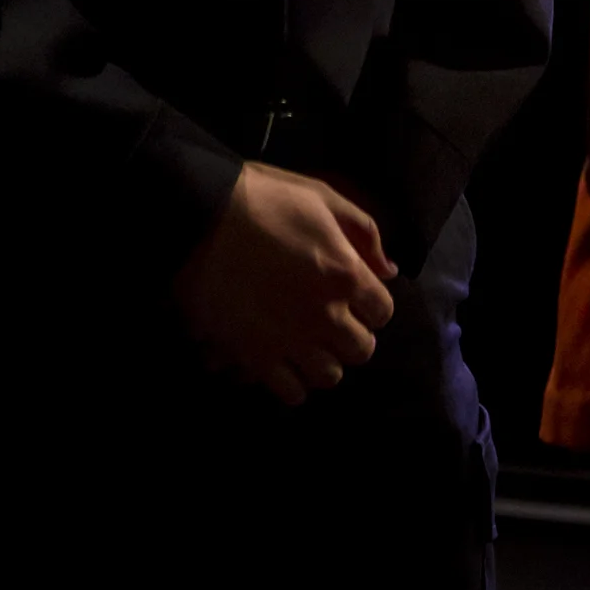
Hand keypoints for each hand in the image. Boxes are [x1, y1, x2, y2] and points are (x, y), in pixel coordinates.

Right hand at [173, 161, 396, 406]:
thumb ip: (364, 233)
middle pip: (361, 349)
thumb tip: (388, 271)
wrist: (201, 218)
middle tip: (332, 318)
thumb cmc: (264, 198)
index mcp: (346, 274)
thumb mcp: (322, 197)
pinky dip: (293, 382)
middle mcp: (325, 315)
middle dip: (352, 334)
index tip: (354, 294)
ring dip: (325, 360)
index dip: (371, 302)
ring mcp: (291, 341)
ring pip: (329, 376)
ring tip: (309, 343)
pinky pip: (291, 392)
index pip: (383, 311)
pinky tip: (284, 361)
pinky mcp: (256, 357)